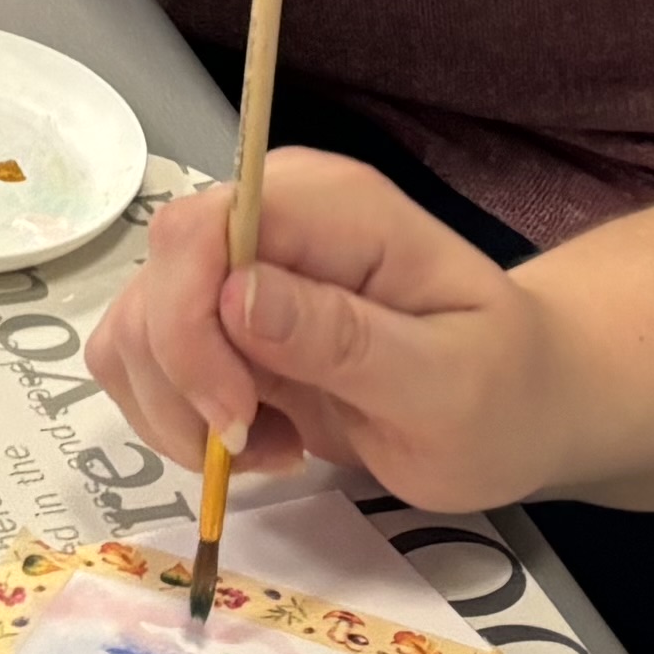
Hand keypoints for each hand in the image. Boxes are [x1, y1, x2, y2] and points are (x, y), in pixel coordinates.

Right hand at [92, 152, 572, 506]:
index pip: (203, 229)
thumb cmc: (503, 393)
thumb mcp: (448, 383)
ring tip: (268, 445)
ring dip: (179, 409)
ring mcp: (238, 266)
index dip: (189, 324)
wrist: (518, 404)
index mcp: (333, 208)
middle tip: (259, 444)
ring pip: (135, 325)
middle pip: (156, 276)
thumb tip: (236, 296)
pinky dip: (176, 417)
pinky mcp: (217, 320)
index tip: (236, 416)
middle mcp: (270, 218)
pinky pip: (143, 360)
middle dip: (183, 381)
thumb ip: (345, 339)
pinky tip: (250, 440)